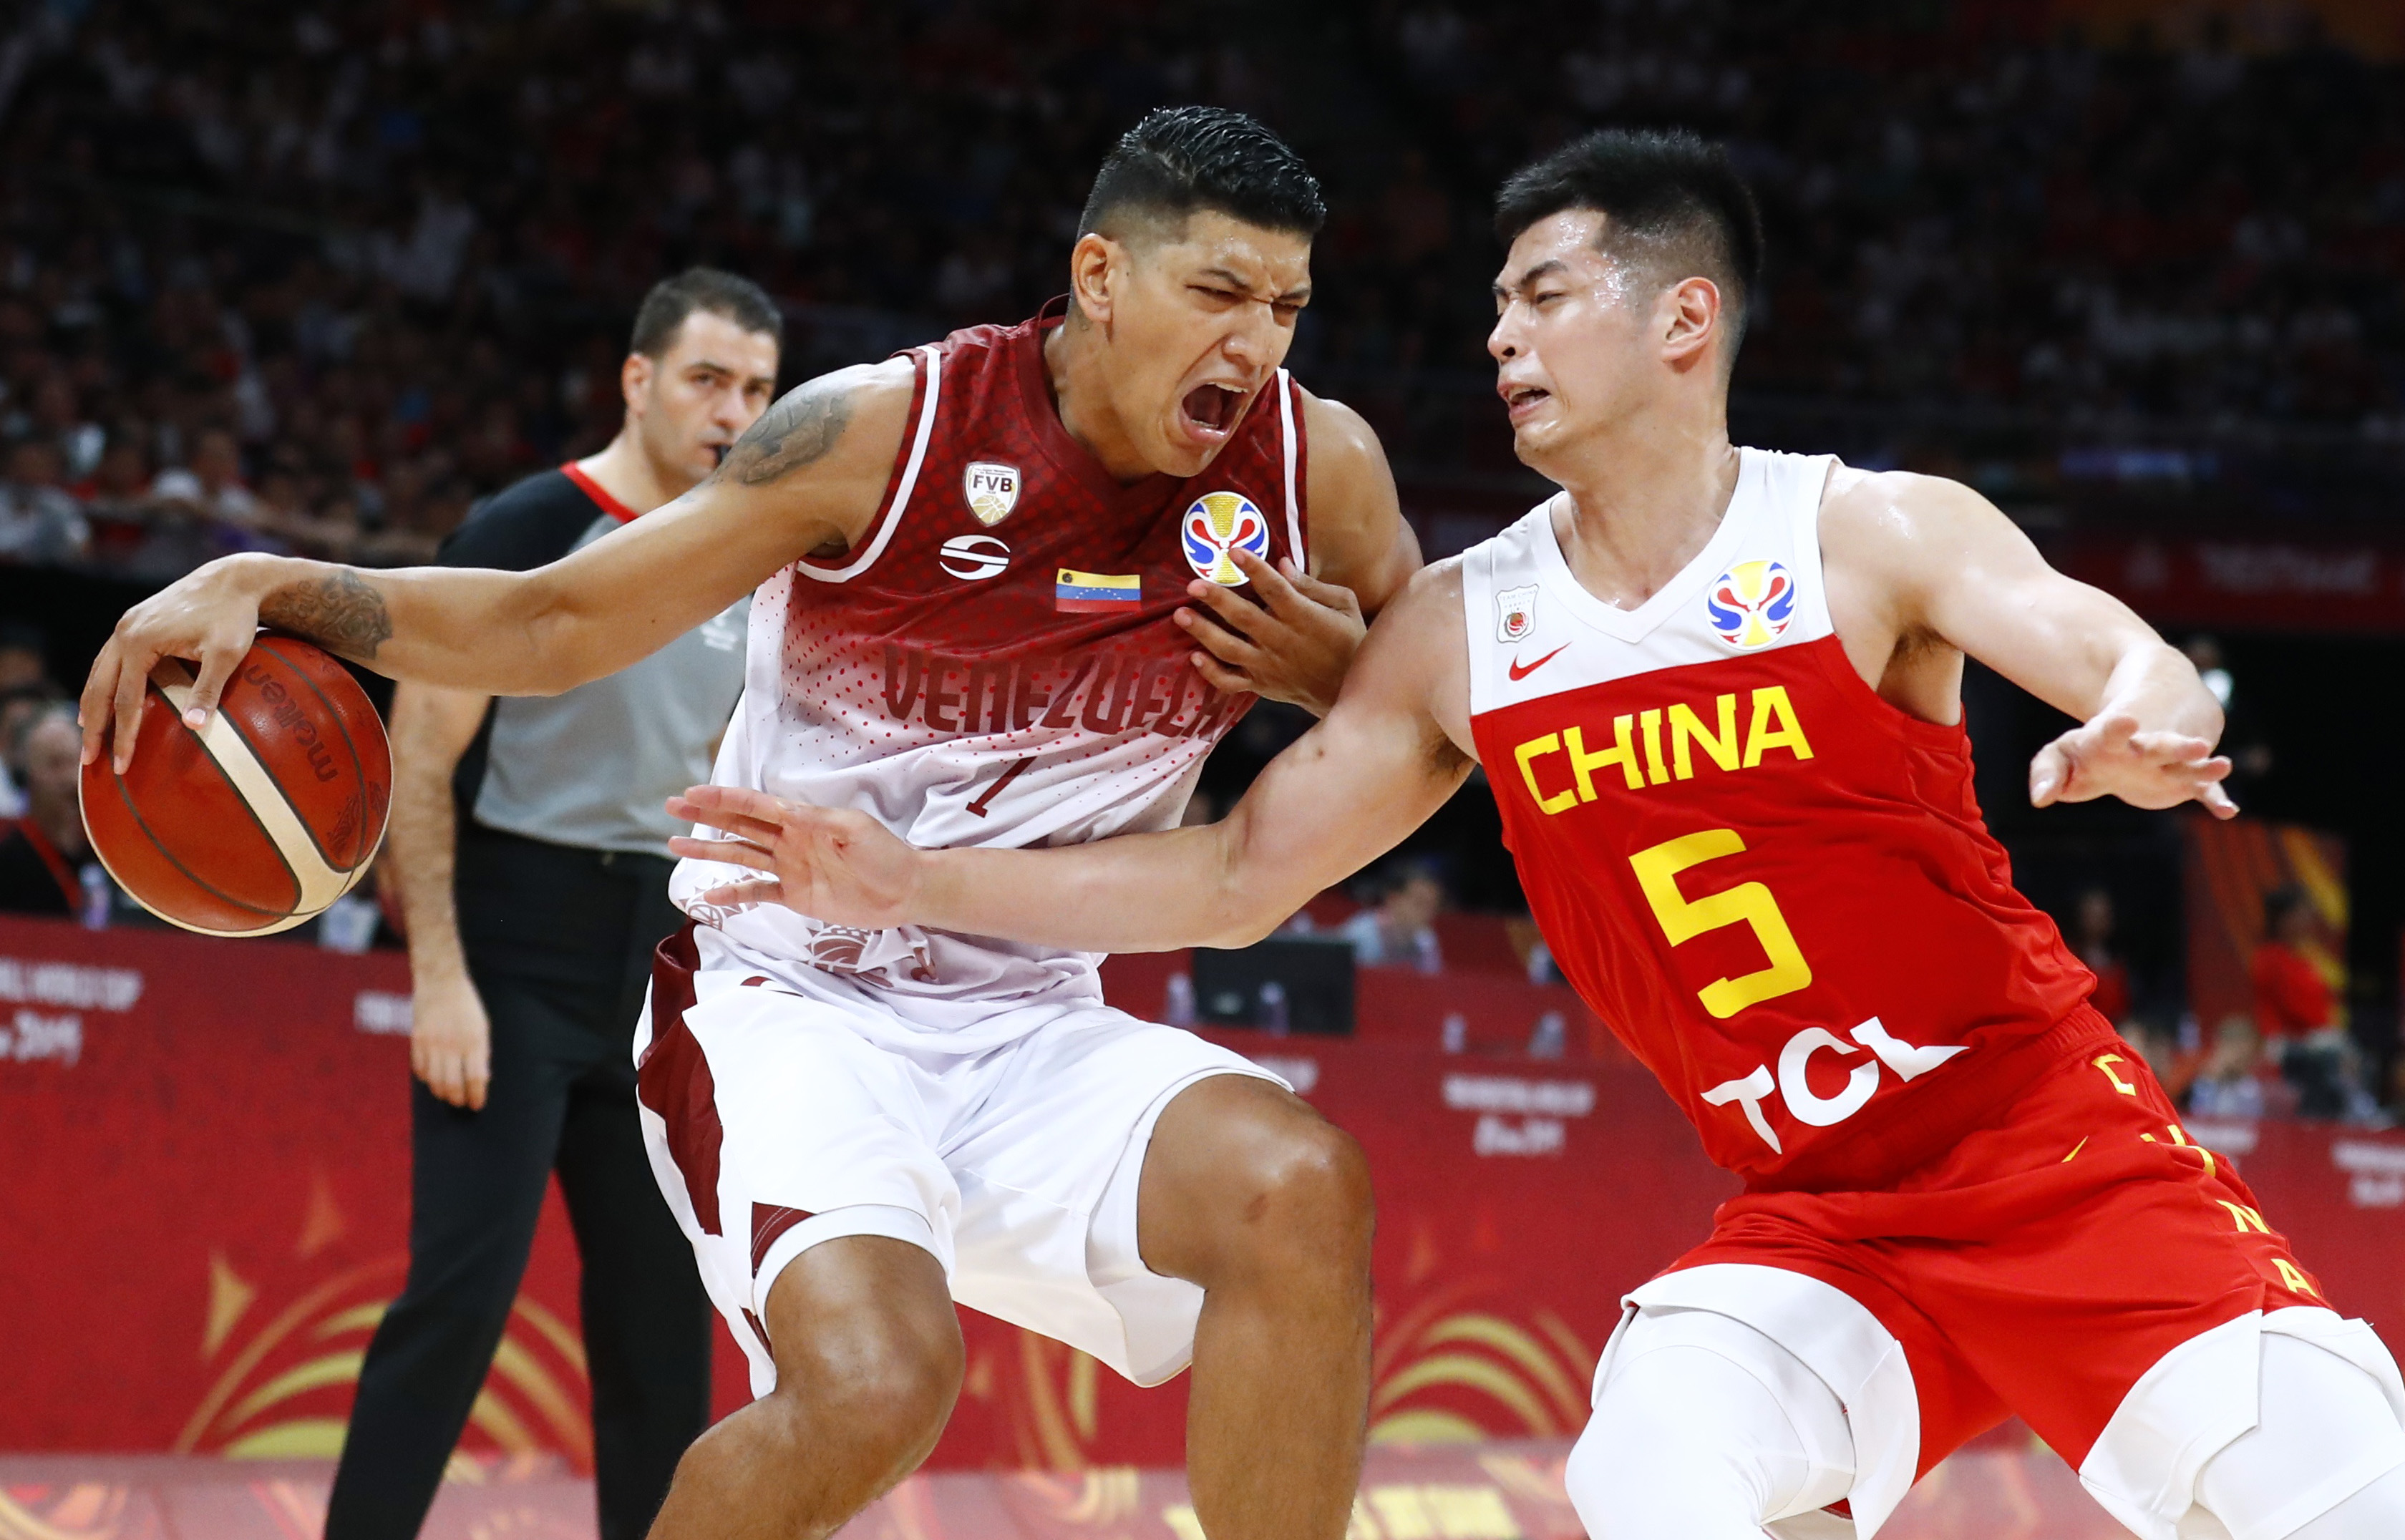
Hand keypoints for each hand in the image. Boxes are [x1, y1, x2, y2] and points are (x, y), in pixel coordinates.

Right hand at [78, 554, 273, 772]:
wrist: (233, 579)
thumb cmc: (234, 617)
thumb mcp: (227, 654)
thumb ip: (208, 690)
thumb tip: (193, 728)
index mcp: (139, 642)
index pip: (125, 700)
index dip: (122, 735)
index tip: (120, 765)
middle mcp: (124, 633)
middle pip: (99, 689)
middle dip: (94, 728)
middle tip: (89, 760)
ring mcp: (126, 626)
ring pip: (98, 673)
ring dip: (92, 706)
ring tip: (89, 736)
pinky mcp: (134, 622)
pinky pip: (109, 660)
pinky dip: (102, 683)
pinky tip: (103, 699)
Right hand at [411, 970, 491, 1109]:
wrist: (440, 982)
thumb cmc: (466, 1006)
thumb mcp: (482, 1027)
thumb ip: (482, 1053)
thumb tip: (482, 1079)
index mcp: (473, 1041)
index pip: (475, 1078)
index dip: (476, 1095)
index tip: (477, 1104)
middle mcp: (452, 1045)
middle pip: (452, 1084)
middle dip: (457, 1099)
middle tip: (461, 1103)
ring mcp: (432, 1043)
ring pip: (434, 1081)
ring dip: (441, 1092)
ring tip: (448, 1095)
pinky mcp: (416, 1040)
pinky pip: (419, 1069)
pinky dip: (426, 1078)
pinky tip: (432, 1078)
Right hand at [667, 786, 925, 926]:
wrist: (904, 891)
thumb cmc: (885, 855)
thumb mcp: (856, 831)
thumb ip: (820, 822)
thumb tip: (786, 812)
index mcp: (802, 820)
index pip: (755, 805)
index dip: (724, 798)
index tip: (693, 792)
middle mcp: (789, 840)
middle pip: (740, 824)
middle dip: (707, 815)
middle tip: (671, 806)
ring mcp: (789, 868)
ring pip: (741, 855)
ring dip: (711, 850)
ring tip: (675, 845)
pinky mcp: (795, 895)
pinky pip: (759, 892)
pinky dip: (736, 894)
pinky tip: (711, 896)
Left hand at [1175, 547, 1366, 716]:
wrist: (1349, 690)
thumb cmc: (1349, 639)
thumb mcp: (1344, 606)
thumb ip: (1312, 587)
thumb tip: (1282, 564)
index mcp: (1305, 618)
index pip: (1276, 590)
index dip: (1255, 570)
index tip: (1235, 551)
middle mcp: (1282, 641)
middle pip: (1245, 618)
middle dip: (1217, 600)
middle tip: (1192, 585)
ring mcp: (1269, 666)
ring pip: (1230, 649)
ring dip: (1203, 632)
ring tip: (1180, 615)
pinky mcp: (1261, 685)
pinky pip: (1231, 682)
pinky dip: (1211, 672)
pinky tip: (1194, 657)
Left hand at [2030, 711, 2236, 818]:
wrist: (2134, 720)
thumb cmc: (2090, 746)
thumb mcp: (2062, 753)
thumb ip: (2047, 773)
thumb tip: (2041, 799)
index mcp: (2108, 738)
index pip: (2110, 731)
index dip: (2116, 727)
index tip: (2124, 720)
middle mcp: (2142, 747)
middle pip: (2159, 745)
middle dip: (2176, 746)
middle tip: (2197, 745)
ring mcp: (2165, 762)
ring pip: (2187, 763)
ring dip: (2203, 766)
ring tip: (2223, 764)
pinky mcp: (2181, 779)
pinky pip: (2201, 789)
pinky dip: (2214, 798)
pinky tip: (2228, 811)